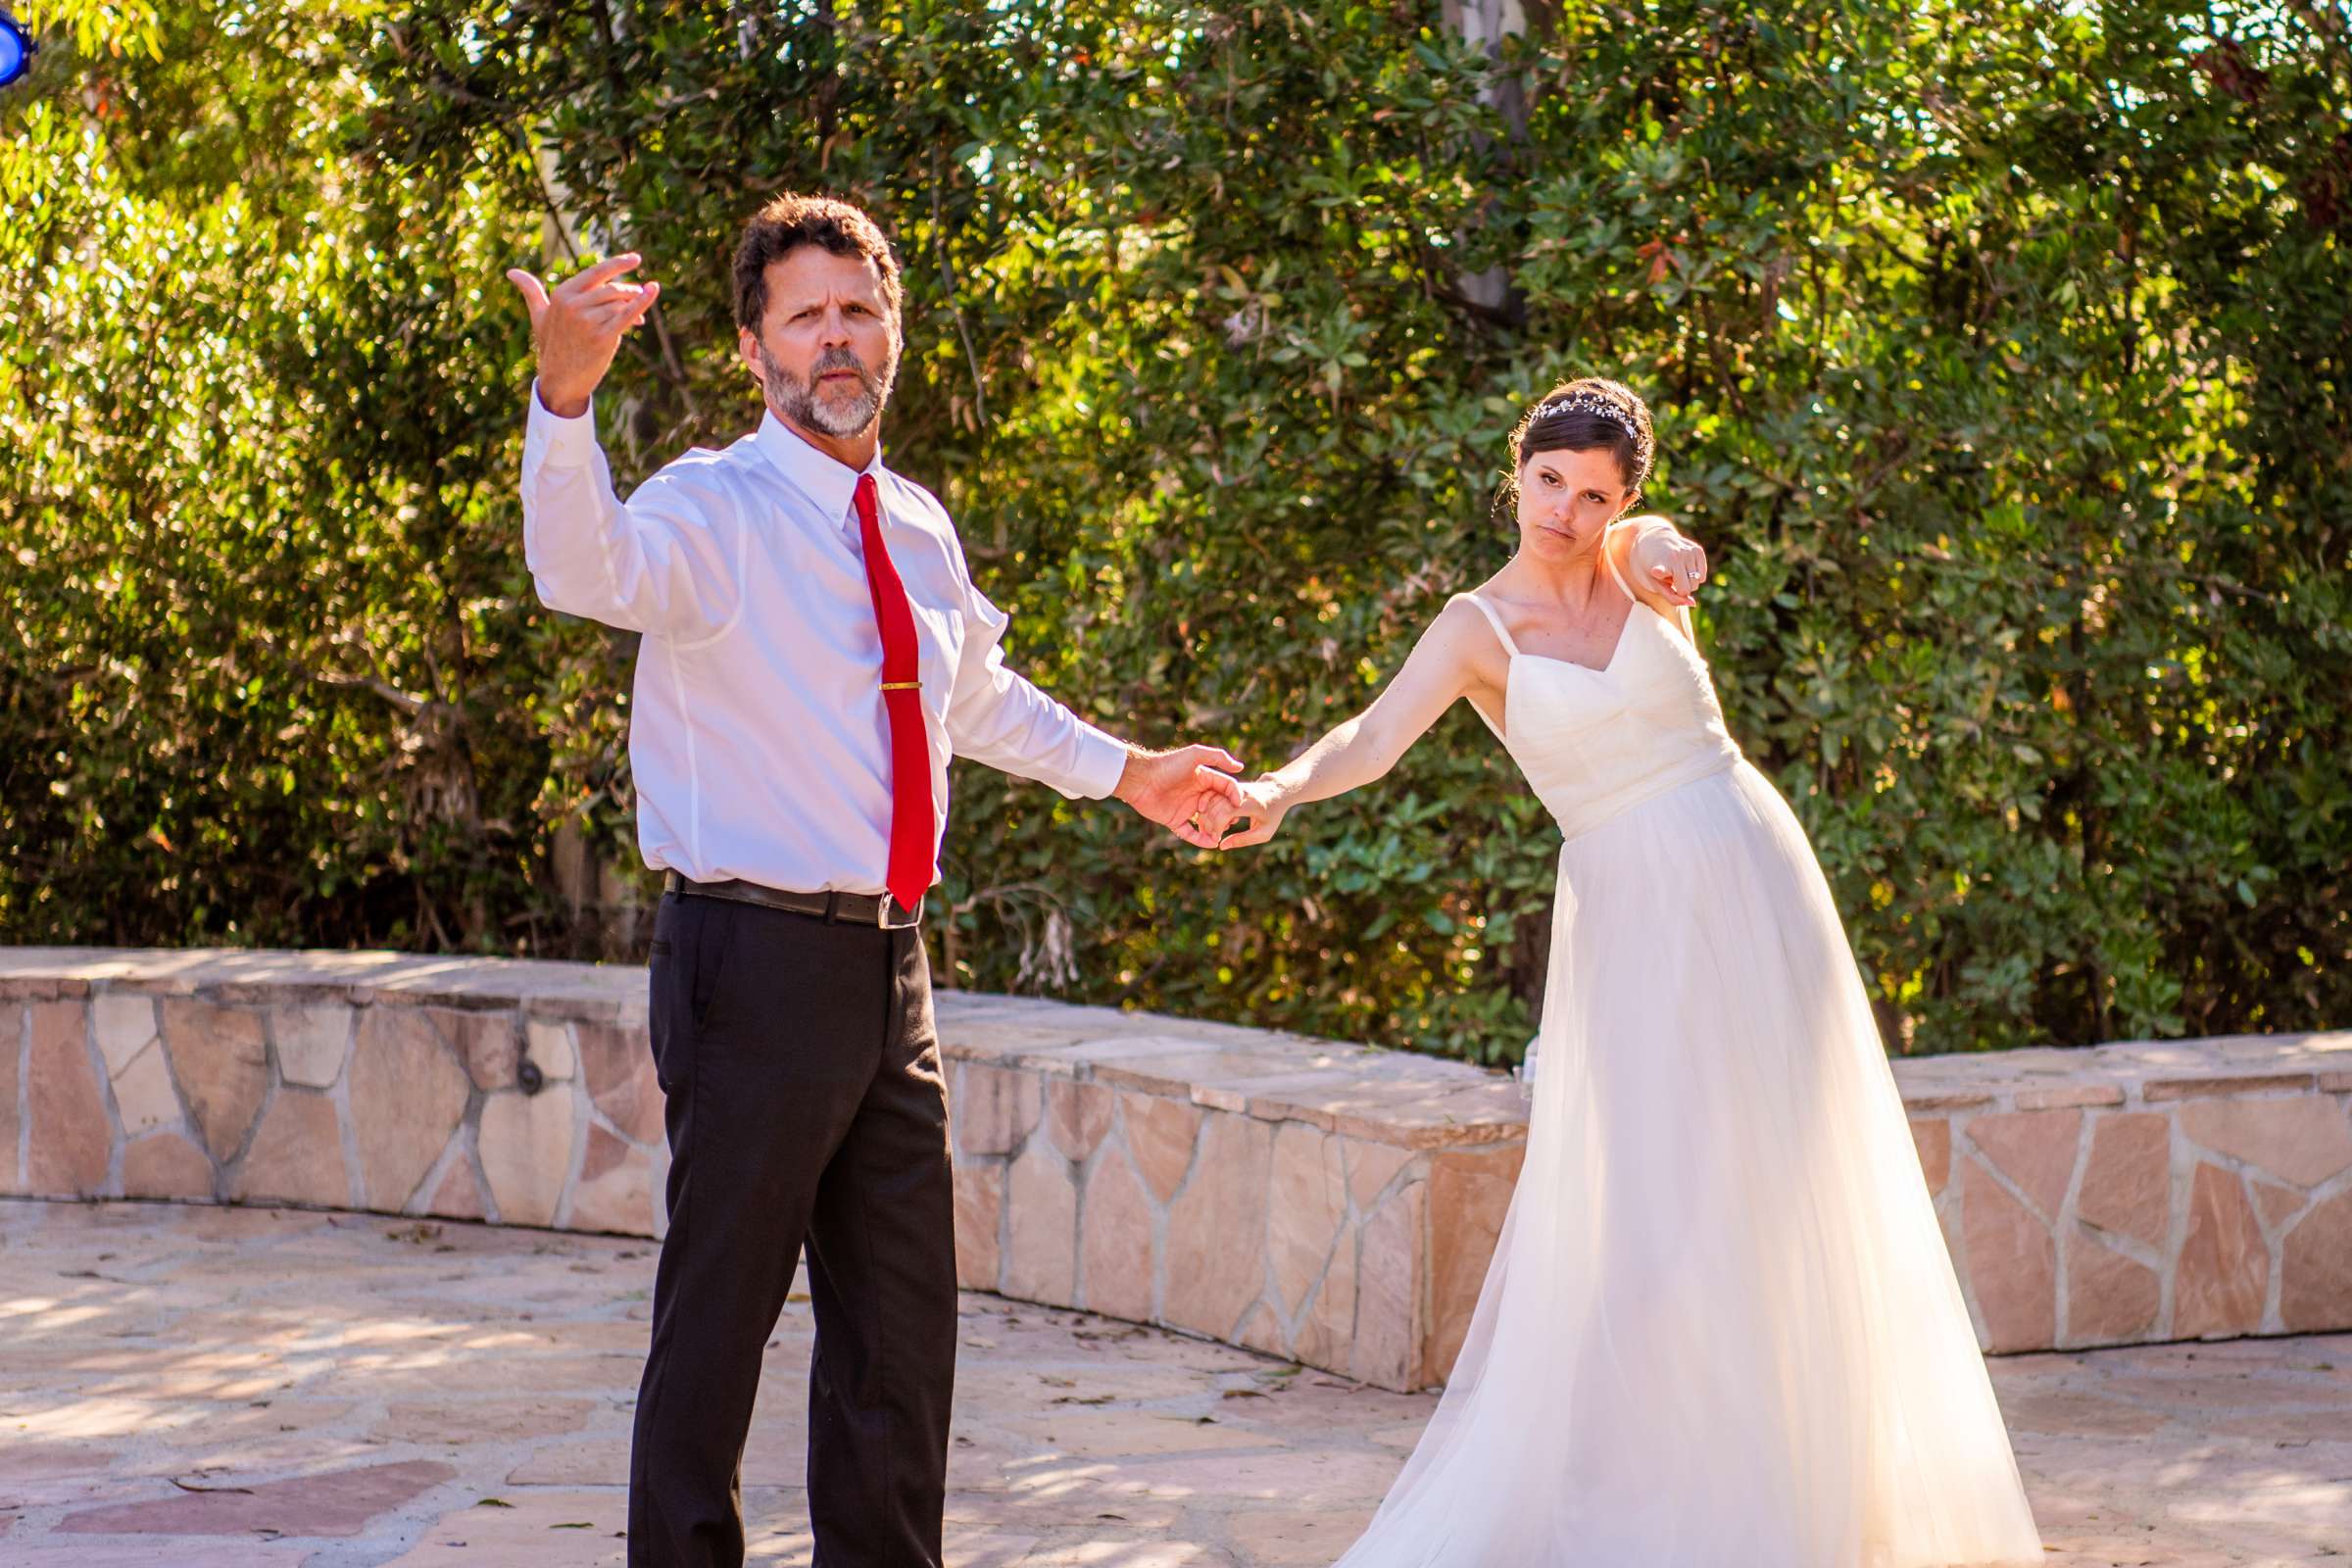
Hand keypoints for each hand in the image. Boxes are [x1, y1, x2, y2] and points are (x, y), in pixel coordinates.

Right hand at [505, 253, 662, 417]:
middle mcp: (573, 304)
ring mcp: (587, 320)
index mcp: (562, 294)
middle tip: (639, 297)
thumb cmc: (551, 346)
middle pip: (612, 289)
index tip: (636, 259)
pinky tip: (653, 291)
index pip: (596, 273)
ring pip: (620, 305)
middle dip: (629, 293)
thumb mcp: (539, 316)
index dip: (618, 264)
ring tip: (639, 320)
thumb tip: (511, 272)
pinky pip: (627, 315)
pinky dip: (643, 303)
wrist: (560, 380)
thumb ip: (531, 292)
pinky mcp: (602, 337)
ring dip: (634, 308)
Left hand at [1114, 744, 1245, 848]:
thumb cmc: (1169, 765)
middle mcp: (1197, 794)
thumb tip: (1240, 767)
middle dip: (1227, 815)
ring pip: (1206, 822)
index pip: (1225, 788)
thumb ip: (1218, 757)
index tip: (1238, 804)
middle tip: (1232, 822)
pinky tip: (1211, 844)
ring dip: (1216, 830)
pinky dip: (1201, 840)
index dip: (1234, 796)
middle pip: (1219, 807)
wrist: (1141, 779)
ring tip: (1223, 835)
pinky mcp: (1175, 821)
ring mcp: (1186, 809)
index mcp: (1204, 779)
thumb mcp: (1195, 754)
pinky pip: (1191, 833)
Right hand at [1214, 778, 1292, 849]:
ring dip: (1206, 816)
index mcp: (1251, 804)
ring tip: (1210, 831)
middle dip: (1208, 824)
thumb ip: (1243, 840)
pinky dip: (1207, 809)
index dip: (1217, 827)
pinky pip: (1212, 797)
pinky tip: (1212, 821)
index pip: (1226, 812)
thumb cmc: (1272, 815)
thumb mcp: (1264, 832)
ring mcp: (1233, 789)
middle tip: (1209, 837)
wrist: (1277, 792)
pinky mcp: (1228, 788)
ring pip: (1211, 800)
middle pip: (1215, 806)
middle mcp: (1239, 793)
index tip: (1216, 839)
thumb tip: (1222, 846)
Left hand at [1626, 517, 1707, 606]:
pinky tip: (1683, 566)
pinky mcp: (1698, 550)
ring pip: (1697, 582)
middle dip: (1680, 588)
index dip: (1666, 576)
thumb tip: (1693, 603)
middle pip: (1689, 588)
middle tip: (1668, 577)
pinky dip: (1694, 575)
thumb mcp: (1653, 584)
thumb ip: (1671, 597)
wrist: (1651, 539)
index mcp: (1662, 564)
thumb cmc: (1649, 567)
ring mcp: (1690, 551)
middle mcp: (1678, 556)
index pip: (1670, 579)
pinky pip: (1702, 576)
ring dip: (1687, 581)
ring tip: (1674, 570)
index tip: (1656, 571)